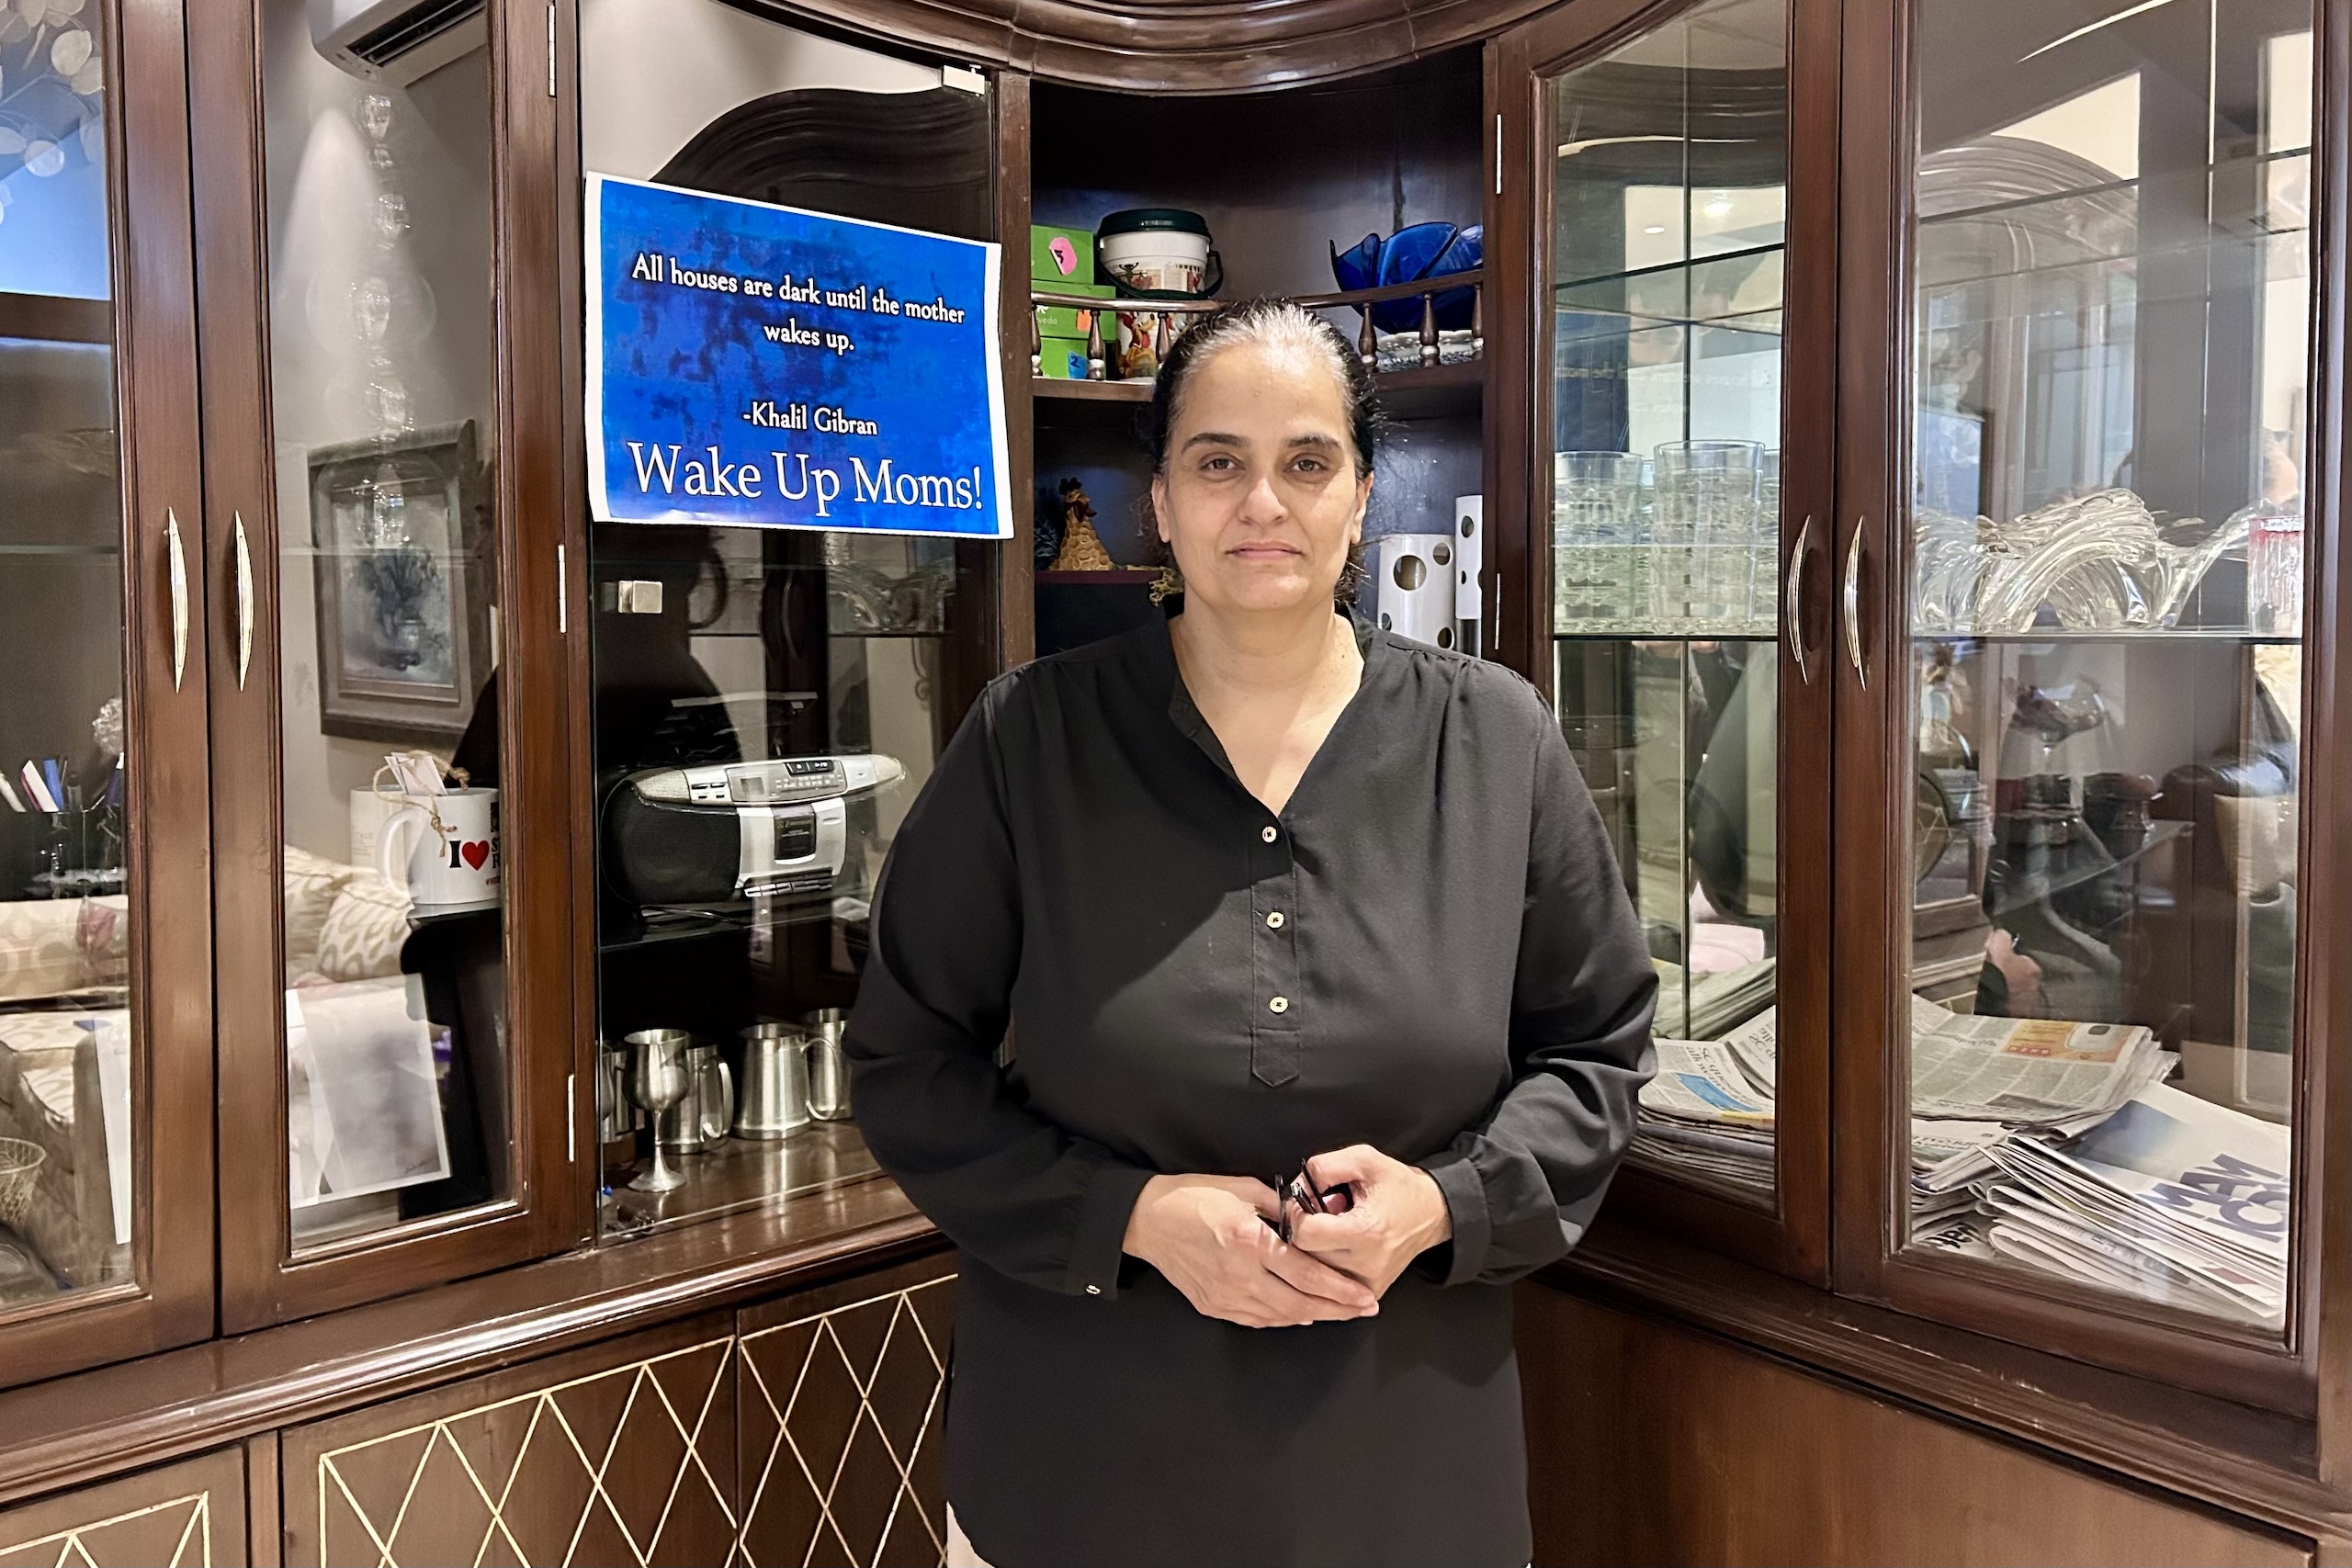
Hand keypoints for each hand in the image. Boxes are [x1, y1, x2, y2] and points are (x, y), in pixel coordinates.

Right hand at [1122, 1173, 1379, 1328]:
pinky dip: (1284, 1319)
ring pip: (1281, 1317)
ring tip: (1341, 1312)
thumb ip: (1279, 1206)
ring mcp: (1225, 1295)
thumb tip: (1309, 1218)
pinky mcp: (1213, 1305)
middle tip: (1365, 1308)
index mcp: (1249, 1240)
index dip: (1340, 1288)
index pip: (1306, 1272)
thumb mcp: (1242, 1188)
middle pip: (1300, 1303)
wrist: (1147, 1221)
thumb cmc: (1192, 1197)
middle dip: (1338, 1309)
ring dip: (1314, 1316)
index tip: (1364, 1294)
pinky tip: (1302, 1313)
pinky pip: (1257, 1319)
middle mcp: (1239, 1274)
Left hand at [1284, 1145, 1452, 1297]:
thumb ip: (1323, 1168)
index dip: (1296, 1214)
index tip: (1304, 1202)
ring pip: (1314, 1272)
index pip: (1306, 1234)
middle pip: (1306, 1255)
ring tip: (1334, 1230)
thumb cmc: (1398, 1186)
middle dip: (1305, 1231)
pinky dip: (1326, 1264)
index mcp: (1367, 1232)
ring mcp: (1368, 1284)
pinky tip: (1340, 1246)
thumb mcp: (1362, 1159)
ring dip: (1315, 1249)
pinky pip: (1329, 1285)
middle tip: (1322, 1214)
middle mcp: (1368, 1264)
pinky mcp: (1369, 1293)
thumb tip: (1294, 1189)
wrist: (1432, 1213)